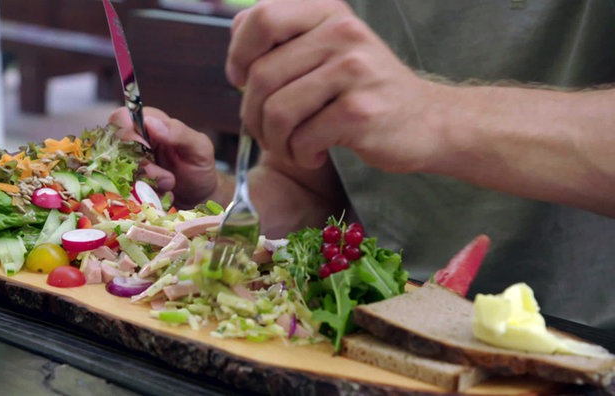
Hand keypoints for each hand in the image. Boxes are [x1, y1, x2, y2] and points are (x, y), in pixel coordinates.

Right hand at [108, 107, 217, 207]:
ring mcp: (127, 163)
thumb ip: (179, 133)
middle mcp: (134, 140)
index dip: (128, 133)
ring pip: (118, 171)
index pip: (122, 118)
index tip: (147, 149)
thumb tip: (150, 123)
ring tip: (169, 185)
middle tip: (167, 178)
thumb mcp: (199, 148)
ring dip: (146, 183)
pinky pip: (123, 188)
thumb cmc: (199, 167)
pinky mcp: (127, 183)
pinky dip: (142, 194)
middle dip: (142, 167)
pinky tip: (161, 193)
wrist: (198, 196)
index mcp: (150, 122)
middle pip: (115, 147)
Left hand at [226, 0, 445, 172]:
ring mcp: (354, 71)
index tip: (240, 81)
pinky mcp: (361, 111)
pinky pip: (302, 139)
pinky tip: (315, 155)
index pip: (262, 19)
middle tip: (268, 132)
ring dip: (275, 141)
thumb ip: (288, 36)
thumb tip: (237, 31)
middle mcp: (343, 33)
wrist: (429, 120)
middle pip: (262, 75)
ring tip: (291, 147)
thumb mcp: (333, 47)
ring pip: (277, 111)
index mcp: (329, 13)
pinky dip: (300, 156)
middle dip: (253, 114)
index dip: (239, 54)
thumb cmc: (368, 89)